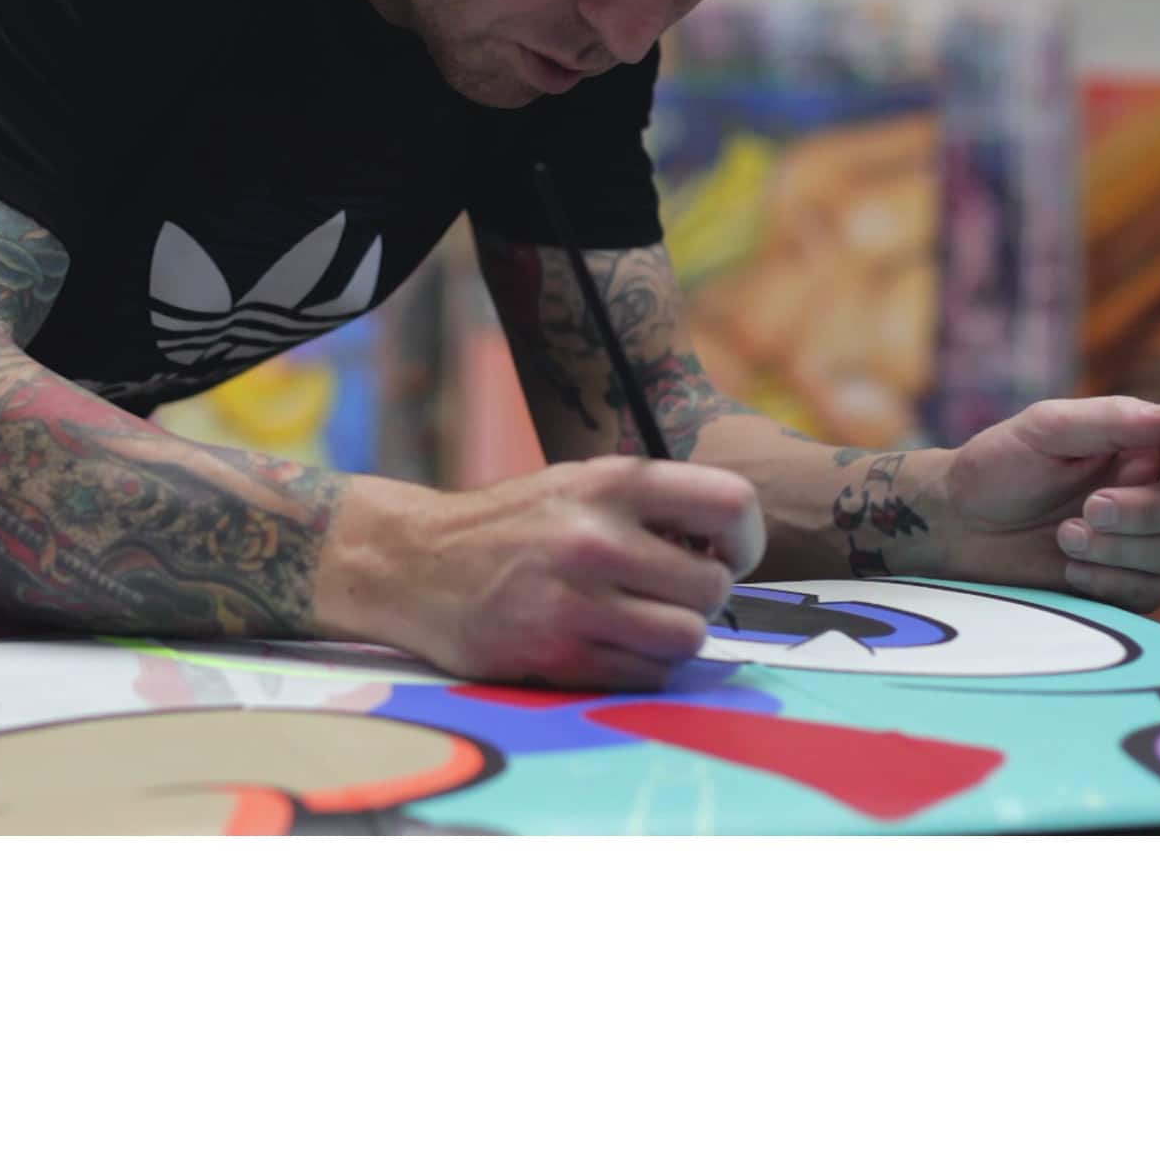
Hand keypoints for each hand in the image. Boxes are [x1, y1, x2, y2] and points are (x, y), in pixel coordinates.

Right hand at [335, 458, 765, 689]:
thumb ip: (648, 506)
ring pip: (686, 639)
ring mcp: (574, 600)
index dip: (744, 540)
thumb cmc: (512, 525)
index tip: (723, 553)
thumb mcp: (578, 485)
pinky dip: (639, 669)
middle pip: (712, 586)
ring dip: (672, 638)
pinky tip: (606, 646)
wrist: (415, 562)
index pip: (730, 505)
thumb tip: (729, 545)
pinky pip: (644, 676)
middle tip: (669, 594)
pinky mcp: (555, 655)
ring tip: (638, 623)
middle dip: (700, 597)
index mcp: (611, 483)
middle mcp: (596, 537)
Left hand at [939, 398, 1159, 612]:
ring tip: (1065, 536)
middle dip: (1147, 512)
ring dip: (1122, 550)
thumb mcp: (1045, 429)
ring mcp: (1149, 537)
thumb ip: (1112, 421)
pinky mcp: (1131, 580)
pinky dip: (1111, 582)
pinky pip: (1156, 591)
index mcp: (1148, 439)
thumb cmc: (997, 465)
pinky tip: (1068, 570)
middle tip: (1087, 509)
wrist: (958, 526)